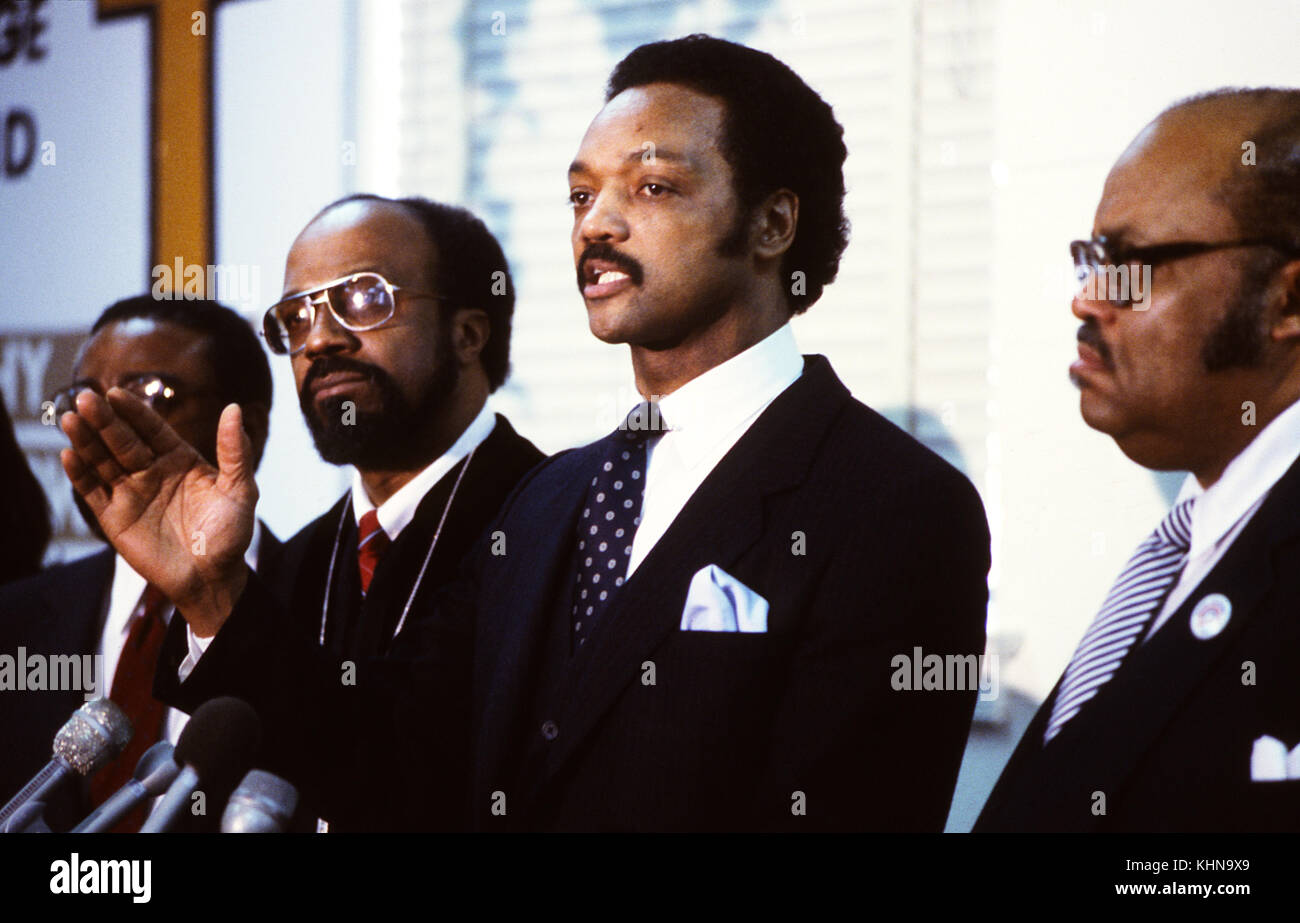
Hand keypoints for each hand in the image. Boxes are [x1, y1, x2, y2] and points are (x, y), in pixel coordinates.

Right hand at [60, 387, 253, 635]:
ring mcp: (130, 493)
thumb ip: (236, 452)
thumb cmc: (230, 534)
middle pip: (122, 441)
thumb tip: (235, 408)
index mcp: (179, 459)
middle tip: (85, 398)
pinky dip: (80, 475)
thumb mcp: (240, 490)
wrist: (212, 579)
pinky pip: (93, 492)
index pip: (152, 429)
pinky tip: (68, 455)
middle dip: (104, 420)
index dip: (134, 411)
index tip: (116, 393)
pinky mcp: (114, 518)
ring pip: (103, 461)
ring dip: (86, 441)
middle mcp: (151, 471)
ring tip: (70, 419)